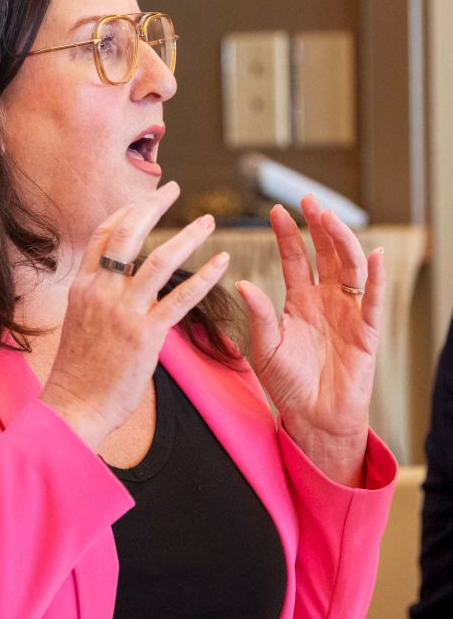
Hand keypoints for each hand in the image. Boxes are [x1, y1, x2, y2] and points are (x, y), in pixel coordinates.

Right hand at [40, 181, 229, 451]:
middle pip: (128, 234)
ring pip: (159, 260)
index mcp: (82, 286)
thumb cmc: (79, 371)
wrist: (74, 405)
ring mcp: (123, 312)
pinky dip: (204, 277)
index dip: (127, 212)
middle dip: (153, 206)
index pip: (103, 235)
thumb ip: (97, 297)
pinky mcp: (146, 335)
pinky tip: (222, 262)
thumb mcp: (79, 322)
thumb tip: (116, 281)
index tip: (148, 198)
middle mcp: (101, 292)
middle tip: (175, 189)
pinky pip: (181, 299)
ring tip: (209, 222)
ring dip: (188, 236)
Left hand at [236, 195, 384, 485]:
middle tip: (308, 199)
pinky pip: (374, 301)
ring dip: (342, 242)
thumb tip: (242, 284)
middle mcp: (325, 301)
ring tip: (330, 219)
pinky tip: (375, 255)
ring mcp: (348, 313)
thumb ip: (259, 316)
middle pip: (326, 254)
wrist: (313, 418)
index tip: (277, 210)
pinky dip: (377, 278)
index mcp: (299, 301)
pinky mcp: (367, 332)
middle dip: (318, 226)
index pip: (296, 259)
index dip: (288, 235)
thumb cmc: (288, 385)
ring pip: (350, 268)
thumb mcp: (266, 348)